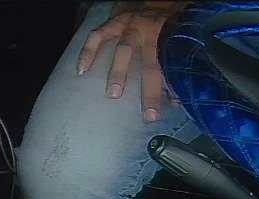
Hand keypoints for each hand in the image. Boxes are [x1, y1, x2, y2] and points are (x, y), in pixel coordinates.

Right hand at [78, 2, 185, 122]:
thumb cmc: (166, 23)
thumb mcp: (177, 41)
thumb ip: (175, 68)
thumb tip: (177, 100)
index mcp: (169, 39)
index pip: (173, 67)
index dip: (174, 89)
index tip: (173, 110)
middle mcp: (150, 31)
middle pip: (152, 65)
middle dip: (151, 92)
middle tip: (149, 116)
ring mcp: (131, 25)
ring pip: (124, 49)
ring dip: (119, 72)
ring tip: (113, 94)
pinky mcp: (114, 21)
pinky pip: (98, 36)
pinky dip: (88, 52)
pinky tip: (82, 70)